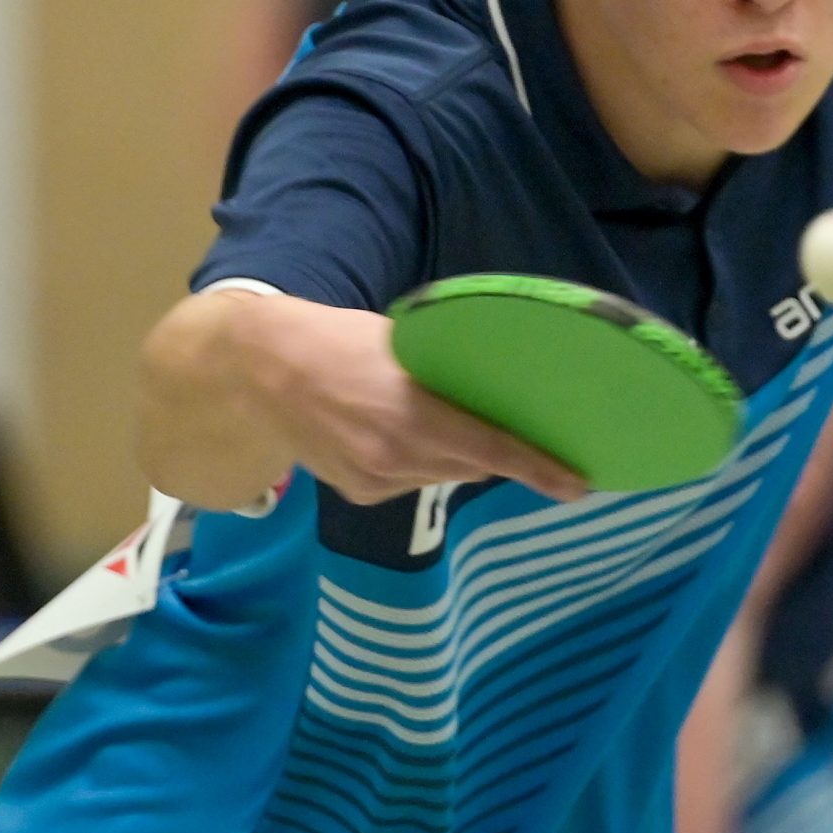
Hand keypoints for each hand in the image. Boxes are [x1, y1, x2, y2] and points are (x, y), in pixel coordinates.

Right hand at [142, 293, 587, 508]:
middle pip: (472, 465)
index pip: (491, 448)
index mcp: (412, 414)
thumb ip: (444, 374)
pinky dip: (417, 462)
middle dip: (499, 454)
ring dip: (453, 454)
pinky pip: (410, 481)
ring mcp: (376, 481)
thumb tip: (491, 392)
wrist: (254, 371)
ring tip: (431, 417)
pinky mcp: (359, 494)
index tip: (578, 484)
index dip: (538, 467)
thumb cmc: (334, 338)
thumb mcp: (400, 342)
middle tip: (529, 438)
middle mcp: (397, 457)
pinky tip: (393, 434)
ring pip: (441, 474)